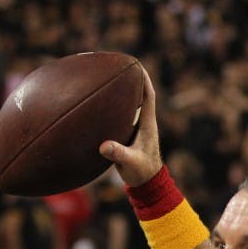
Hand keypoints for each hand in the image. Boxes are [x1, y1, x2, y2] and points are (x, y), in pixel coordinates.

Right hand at [99, 67, 162, 186]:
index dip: (144, 79)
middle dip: (130, 79)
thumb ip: (118, 154)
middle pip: (138, 94)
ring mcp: (136, 128)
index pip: (148, 95)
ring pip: (130, 104)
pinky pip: (121, 116)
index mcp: (148, 124)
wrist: (146, 184)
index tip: (136, 64)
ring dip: (121, 92)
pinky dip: (112, 108)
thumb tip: (103, 146)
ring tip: (107, 80)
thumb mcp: (130, 163)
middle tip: (118, 66)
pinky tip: (99, 105)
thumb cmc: (142, 173)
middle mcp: (143, 122)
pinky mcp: (129, 135)